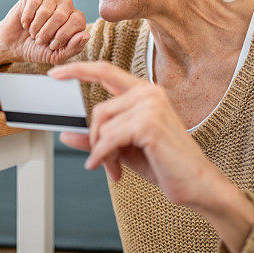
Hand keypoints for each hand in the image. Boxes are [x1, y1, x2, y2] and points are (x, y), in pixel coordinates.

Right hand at [0, 0, 89, 69]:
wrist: (14, 45)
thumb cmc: (38, 49)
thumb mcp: (57, 56)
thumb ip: (74, 48)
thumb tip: (86, 35)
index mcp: (76, 19)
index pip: (77, 22)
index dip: (63, 36)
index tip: (52, 45)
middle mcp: (66, 5)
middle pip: (61, 15)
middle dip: (47, 32)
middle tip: (39, 40)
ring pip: (46, 10)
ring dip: (36, 26)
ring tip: (32, 32)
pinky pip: (34, 1)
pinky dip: (27, 16)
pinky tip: (25, 23)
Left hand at [48, 61, 221, 207]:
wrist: (197, 185)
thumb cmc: (165, 164)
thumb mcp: (124, 148)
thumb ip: (97, 138)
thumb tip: (66, 134)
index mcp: (145, 92)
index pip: (105, 71)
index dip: (78, 69)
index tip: (55, 73)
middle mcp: (149, 93)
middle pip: (99, 110)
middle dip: (96, 140)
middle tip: (103, 161)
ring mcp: (150, 105)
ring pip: (103, 126)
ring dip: (103, 152)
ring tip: (115, 168)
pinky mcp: (148, 124)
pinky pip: (109, 139)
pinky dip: (104, 157)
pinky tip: (113, 171)